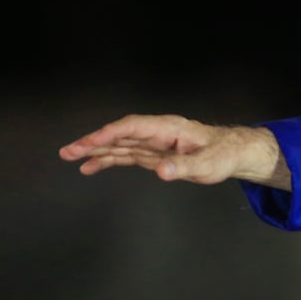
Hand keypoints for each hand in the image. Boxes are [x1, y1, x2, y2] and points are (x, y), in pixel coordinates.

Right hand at [58, 114, 290, 188]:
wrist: (232, 152)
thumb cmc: (222, 154)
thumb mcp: (208, 163)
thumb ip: (184, 167)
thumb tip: (163, 172)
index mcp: (167, 128)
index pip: (132, 127)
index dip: (110, 134)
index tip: (90, 143)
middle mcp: (156, 133)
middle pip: (119, 134)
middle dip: (93, 142)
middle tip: (68, 151)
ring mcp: (152, 143)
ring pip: (118, 144)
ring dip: (95, 151)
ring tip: (70, 157)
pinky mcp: (152, 154)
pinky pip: (125, 155)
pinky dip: (107, 160)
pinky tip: (91, 167)